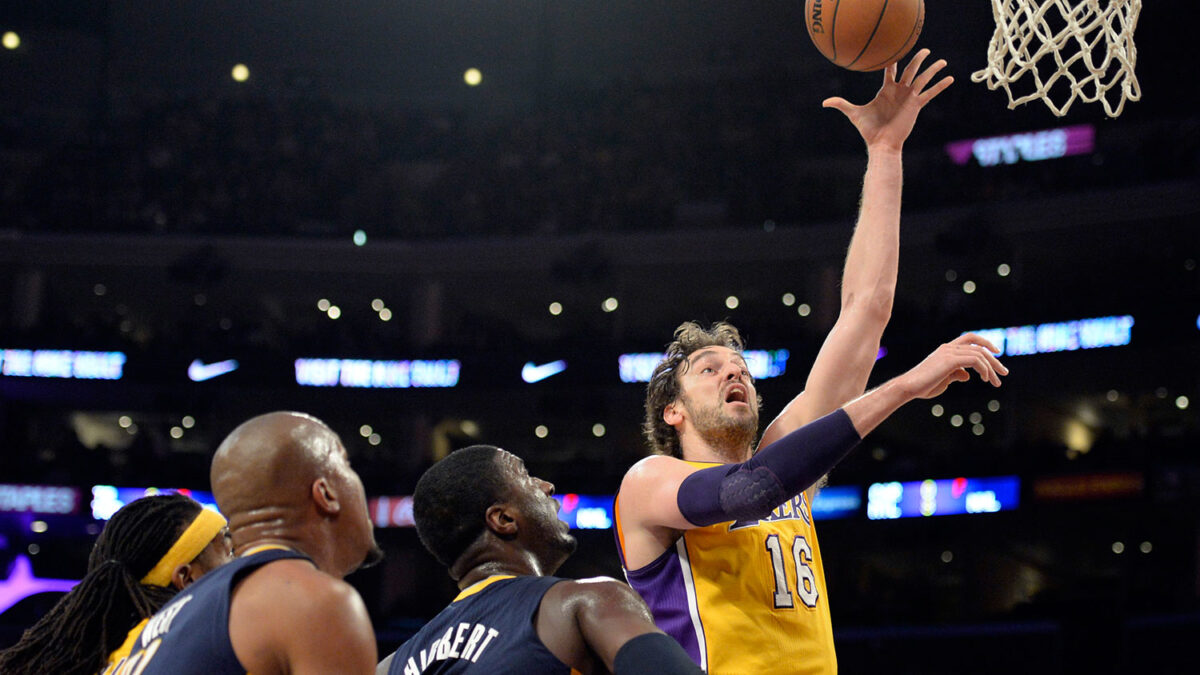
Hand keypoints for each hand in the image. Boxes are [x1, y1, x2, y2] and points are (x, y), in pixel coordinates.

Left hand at [822, 49, 952, 152]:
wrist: (881, 143)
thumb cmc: (868, 130)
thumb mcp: (854, 114)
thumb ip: (841, 105)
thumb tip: (824, 102)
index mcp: (886, 90)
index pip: (890, 71)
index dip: (892, 60)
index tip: (896, 49)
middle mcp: (899, 92)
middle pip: (910, 70)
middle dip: (917, 60)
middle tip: (925, 49)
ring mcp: (909, 98)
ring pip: (922, 79)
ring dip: (932, 70)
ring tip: (943, 61)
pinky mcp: (916, 106)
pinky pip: (930, 93)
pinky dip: (940, 86)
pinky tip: (950, 78)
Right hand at [898, 333, 1007, 399]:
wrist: (909, 387)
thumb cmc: (924, 386)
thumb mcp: (945, 380)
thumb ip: (956, 374)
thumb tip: (967, 375)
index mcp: (946, 350)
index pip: (970, 339)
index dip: (985, 343)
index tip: (996, 355)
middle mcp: (948, 348)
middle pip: (978, 346)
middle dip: (994, 360)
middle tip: (1004, 373)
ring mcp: (949, 352)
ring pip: (979, 354)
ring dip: (992, 368)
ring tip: (996, 382)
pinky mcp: (950, 360)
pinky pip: (975, 360)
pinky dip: (984, 369)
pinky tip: (986, 379)